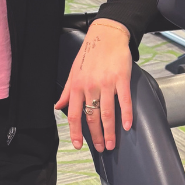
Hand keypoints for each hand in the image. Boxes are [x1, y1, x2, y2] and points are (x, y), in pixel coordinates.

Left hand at [54, 19, 132, 152]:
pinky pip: (124, 101)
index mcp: (77, 86)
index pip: (74, 114)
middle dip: (95, 136)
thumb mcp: (74, 71)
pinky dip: (126, 115)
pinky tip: (127, 126)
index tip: (78, 145)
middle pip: (92, 117)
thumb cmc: (90, 53)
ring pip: (107, 113)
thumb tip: (58, 107)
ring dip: (109, 132)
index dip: (75, 132)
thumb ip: (67, 91)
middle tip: (100, 148)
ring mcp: (106, 83)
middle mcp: (90, 86)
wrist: (107, 35)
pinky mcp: (121, 78)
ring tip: (111, 144)